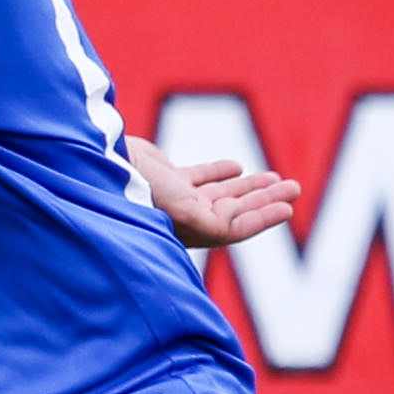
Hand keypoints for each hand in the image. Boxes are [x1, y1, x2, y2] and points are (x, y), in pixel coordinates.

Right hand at [130, 147, 301, 251]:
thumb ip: (201, 222)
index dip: (262, 219)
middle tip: (294, 187)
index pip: (235, 228)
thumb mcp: (171, 209)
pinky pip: (199, 178)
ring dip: (250, 187)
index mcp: (188, 229)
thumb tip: (228, 229)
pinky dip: (219, 173)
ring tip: (277, 177)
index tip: (287, 208)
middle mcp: (184, 217)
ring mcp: (174, 197)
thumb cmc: (132, 190)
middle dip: (265, 199)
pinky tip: (237, 167)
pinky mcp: (164, 178)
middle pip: (235, 210)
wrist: (99, 164)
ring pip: (221, 193)